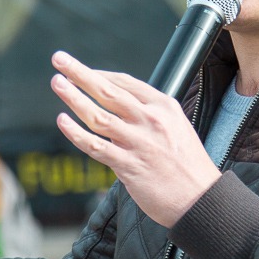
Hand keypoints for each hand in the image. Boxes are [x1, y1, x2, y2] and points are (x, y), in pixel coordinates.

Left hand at [51, 50, 219, 227]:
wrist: (201, 199)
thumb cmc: (187, 164)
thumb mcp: (176, 126)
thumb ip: (149, 114)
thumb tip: (119, 106)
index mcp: (163, 106)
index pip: (124, 82)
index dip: (98, 74)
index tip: (80, 70)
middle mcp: (150, 120)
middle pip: (108, 91)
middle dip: (80, 73)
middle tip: (59, 59)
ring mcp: (139, 143)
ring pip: (98, 115)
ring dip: (73, 97)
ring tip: (57, 83)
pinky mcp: (128, 166)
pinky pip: (96, 146)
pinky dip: (76, 133)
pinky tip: (63, 121)